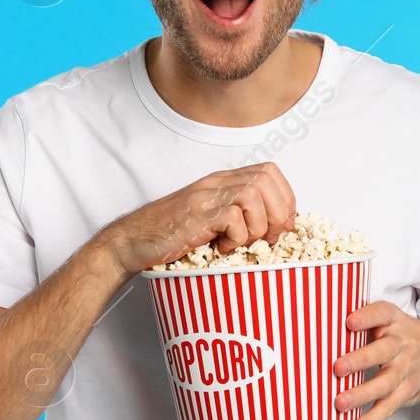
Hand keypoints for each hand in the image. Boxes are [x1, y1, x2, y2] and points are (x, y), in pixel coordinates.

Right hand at [98, 161, 296, 276]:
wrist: (134, 240)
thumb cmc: (172, 234)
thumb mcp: (212, 218)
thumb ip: (240, 215)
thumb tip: (278, 227)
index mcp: (223, 181)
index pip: (270, 172)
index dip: (285, 198)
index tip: (284, 224)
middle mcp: (217, 183)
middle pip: (267, 180)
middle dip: (278, 213)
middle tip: (266, 238)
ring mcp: (206, 196)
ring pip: (254, 196)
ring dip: (257, 227)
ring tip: (239, 242)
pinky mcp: (197, 214)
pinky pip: (234, 219)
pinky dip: (236, 238)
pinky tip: (221, 247)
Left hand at [332, 301, 419, 419]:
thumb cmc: (405, 337)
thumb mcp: (393, 321)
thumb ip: (367, 322)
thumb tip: (324, 326)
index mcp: (394, 322)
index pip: (381, 315)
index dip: (366, 318)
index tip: (349, 321)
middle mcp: (400, 345)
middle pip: (382, 351)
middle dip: (359, 360)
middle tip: (338, 368)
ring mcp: (405, 369)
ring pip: (384, 382)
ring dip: (361, 394)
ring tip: (341, 403)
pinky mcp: (406, 391)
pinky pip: (388, 406)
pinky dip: (371, 419)